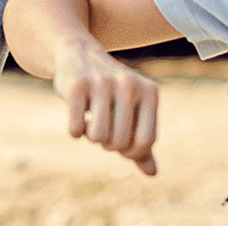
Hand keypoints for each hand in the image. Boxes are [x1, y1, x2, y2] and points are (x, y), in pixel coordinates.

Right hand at [52, 41, 159, 174]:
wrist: (79, 53)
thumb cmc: (111, 91)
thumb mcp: (132, 110)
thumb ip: (142, 140)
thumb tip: (152, 173)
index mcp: (149, 91)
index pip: (146, 141)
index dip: (132, 153)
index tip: (122, 146)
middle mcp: (129, 84)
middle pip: (121, 142)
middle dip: (109, 144)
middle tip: (104, 129)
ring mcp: (102, 82)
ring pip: (98, 137)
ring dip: (91, 137)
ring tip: (91, 122)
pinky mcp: (76, 84)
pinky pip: (76, 129)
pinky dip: (75, 130)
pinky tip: (77, 114)